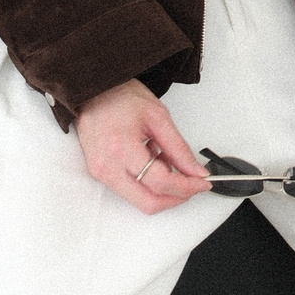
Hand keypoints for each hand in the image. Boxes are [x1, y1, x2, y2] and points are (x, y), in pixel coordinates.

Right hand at [73, 80, 210, 214]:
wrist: (93, 92)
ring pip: (140, 201)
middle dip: (176, 197)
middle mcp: (107, 167)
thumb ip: (179, 148)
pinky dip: (148, 183)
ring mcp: (101, 174)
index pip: (160, 183)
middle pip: (149, 203)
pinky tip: (150, 160)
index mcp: (121, 149)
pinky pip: (130, 191)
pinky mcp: (99, 175)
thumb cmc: (119, 97)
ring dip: (161, 188)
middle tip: (192, 183)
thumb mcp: (158, 117)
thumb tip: (196, 172)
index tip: (202, 183)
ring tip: (164, 158)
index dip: (187, 186)